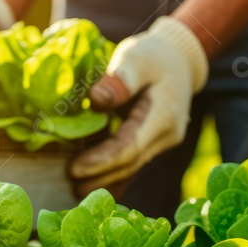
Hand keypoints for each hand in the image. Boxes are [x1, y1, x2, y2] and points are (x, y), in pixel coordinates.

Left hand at [69, 16, 209, 196]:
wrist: (177, 59)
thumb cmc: (154, 55)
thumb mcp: (137, 57)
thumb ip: (120, 79)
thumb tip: (96, 100)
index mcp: (163, 116)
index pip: (129, 147)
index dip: (101, 160)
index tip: (75, 168)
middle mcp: (166, 135)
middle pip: (129, 163)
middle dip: (99, 176)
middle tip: (69, 184)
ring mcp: (162, 141)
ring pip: (131, 167)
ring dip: (104, 179)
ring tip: (76, 190)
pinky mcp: (153, 142)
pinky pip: (132, 162)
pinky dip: (113, 174)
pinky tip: (94, 185)